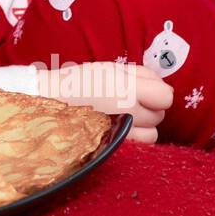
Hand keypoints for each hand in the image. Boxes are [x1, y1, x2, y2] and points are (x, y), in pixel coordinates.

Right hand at [40, 62, 172, 143]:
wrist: (48, 103)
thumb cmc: (78, 82)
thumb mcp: (110, 68)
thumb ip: (142, 74)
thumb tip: (163, 86)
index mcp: (128, 90)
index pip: (166, 98)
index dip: (158, 93)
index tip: (144, 90)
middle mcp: (128, 114)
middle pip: (160, 116)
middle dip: (148, 108)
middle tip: (125, 101)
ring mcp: (122, 134)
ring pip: (152, 135)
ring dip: (143, 127)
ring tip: (122, 118)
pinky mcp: (114, 148)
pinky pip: (139, 147)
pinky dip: (133, 139)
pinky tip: (118, 130)